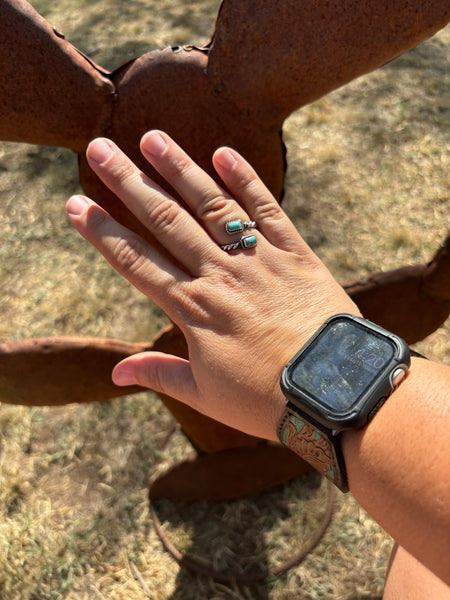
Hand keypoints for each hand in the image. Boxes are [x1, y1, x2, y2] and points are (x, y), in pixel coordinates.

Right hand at [66, 131, 359, 440]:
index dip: (102, 233)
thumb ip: (159, 373)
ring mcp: (258, 261)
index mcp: (194, 310)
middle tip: (98, 148)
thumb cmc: (266, 400)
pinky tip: (223, 153)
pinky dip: (246, 180)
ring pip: (212, 206)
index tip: (75, 205)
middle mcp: (220, 276)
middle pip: (165, 221)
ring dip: (180, 169)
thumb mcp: (205, 395)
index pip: (136, 262)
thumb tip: (116, 373)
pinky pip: (268, 210)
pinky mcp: (295, 255)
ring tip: (151, 138)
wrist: (335, 392)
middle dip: (128, 182)